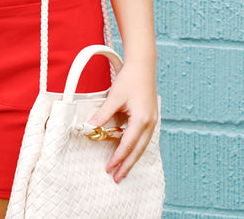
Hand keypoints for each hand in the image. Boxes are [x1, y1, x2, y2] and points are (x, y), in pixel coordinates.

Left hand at [89, 60, 157, 183]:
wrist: (143, 65)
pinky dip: (136, 147)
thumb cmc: (130, 78)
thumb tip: (90, 127)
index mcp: (141, 119)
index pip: (127, 144)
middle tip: (117, 178)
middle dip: (127, 165)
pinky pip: (143, 137)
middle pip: (138, 150)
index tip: (109, 168)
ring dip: (132, 158)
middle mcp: (150, 123)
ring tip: (123, 170)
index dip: (118, 158)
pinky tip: (129, 151)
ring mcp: (152, 121)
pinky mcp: (150, 117)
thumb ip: (104, 113)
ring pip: (142, 146)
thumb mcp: (114, 96)